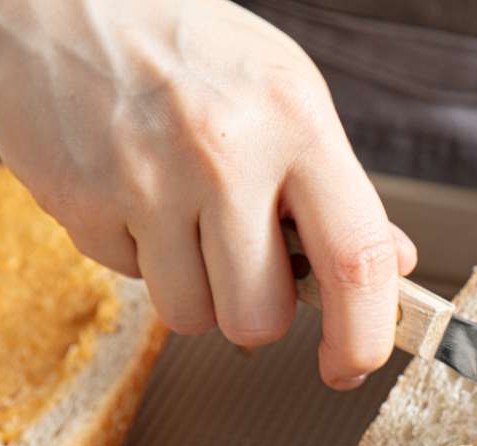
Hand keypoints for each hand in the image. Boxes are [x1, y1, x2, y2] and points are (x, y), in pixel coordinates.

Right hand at [0, 0, 414, 388]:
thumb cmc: (191, 51)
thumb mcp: (287, 94)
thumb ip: (339, 188)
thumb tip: (396, 264)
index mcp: (296, 123)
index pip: (356, 259)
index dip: (363, 334)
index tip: (350, 365)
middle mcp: (224, 152)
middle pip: (259, 317)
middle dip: (255, 312)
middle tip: (242, 259)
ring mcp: (145, 179)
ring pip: (192, 316)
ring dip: (194, 289)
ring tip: (183, 216)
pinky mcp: (80, 201)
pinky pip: (130, 281)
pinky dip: (137, 254)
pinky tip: (132, 191)